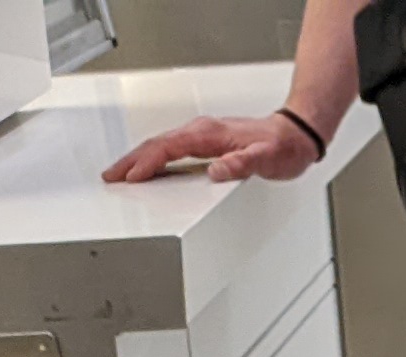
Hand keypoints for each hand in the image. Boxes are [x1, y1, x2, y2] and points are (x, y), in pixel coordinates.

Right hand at [102, 109, 323, 182]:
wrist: (295, 136)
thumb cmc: (282, 147)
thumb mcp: (267, 159)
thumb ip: (242, 165)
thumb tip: (218, 170)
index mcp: (208, 134)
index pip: (168, 147)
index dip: (147, 162)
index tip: (131, 177)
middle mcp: (201, 131)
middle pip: (156, 144)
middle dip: (131, 161)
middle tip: (110, 176)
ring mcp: (202, 136)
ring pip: (161, 146)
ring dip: (138, 160)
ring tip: (120, 175)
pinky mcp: (206, 144)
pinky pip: (172, 150)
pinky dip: (154, 159)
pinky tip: (149, 171)